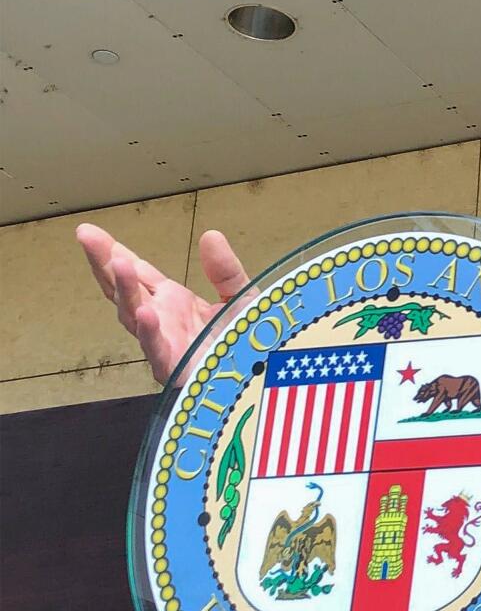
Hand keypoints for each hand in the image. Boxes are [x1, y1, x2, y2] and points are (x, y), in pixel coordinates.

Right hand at [76, 224, 249, 383]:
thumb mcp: (240, 296)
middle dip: (104, 264)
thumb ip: (225, 270)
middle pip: (125, 290)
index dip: (114, 253)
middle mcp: (162, 320)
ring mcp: (164, 344)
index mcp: (172, 302)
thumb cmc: (247, 342)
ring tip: (118, 263)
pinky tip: (146, 312)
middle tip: (86, 236)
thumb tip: (211, 235)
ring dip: (125, 290)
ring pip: (134, 316)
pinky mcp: (175, 369)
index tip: (90, 232)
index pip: (137, 274)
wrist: (264, 377)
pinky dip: (149, 332)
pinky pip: (157, 350)